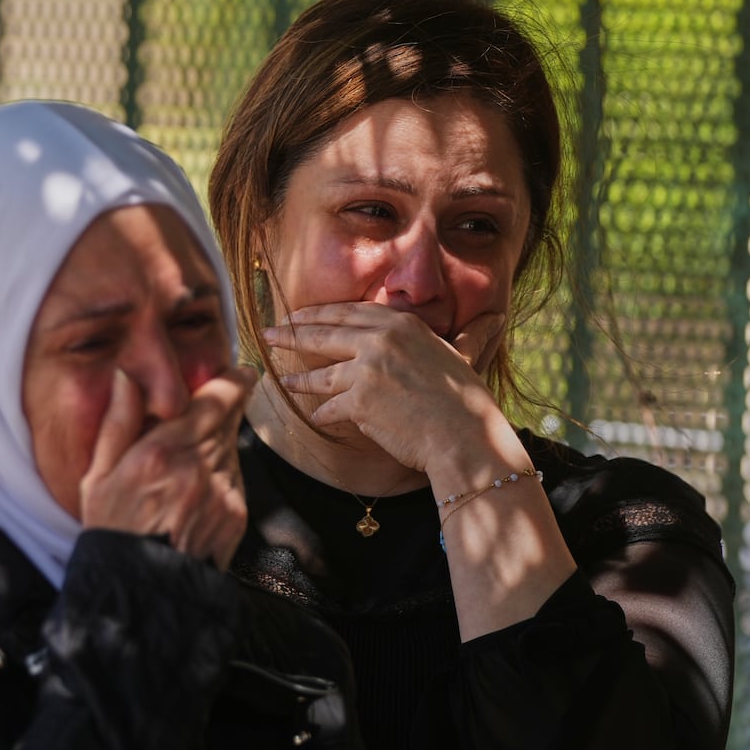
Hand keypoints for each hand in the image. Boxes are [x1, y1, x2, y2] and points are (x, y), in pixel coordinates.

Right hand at [79, 365, 258, 568]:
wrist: (140, 592)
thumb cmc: (110, 532)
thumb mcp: (98, 477)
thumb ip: (118, 423)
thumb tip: (128, 376)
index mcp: (160, 452)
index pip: (213, 400)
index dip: (232, 381)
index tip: (240, 372)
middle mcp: (198, 468)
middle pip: (231, 419)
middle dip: (228, 407)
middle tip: (223, 399)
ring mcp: (222, 492)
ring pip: (233, 448)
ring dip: (220, 444)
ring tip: (189, 464)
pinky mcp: (237, 515)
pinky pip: (236, 478)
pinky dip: (222, 475)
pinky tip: (196, 492)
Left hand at [265, 302, 506, 472]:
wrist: (465, 436)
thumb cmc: (465, 400)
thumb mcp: (455, 354)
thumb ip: (447, 337)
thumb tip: (479, 321)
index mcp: (401, 323)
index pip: (348, 313)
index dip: (319, 314)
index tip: (299, 316)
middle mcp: (381, 340)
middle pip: (324, 334)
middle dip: (292, 333)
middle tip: (270, 334)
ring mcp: (367, 370)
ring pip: (321, 374)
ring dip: (299, 379)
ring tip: (282, 381)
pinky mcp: (359, 402)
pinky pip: (330, 407)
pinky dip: (322, 414)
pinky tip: (315, 417)